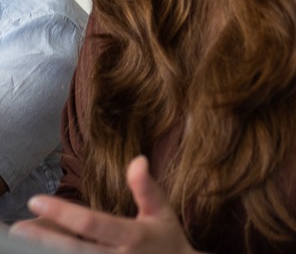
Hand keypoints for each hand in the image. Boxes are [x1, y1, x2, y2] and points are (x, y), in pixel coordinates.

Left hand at [11, 156, 198, 253]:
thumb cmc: (168, 239)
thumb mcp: (162, 210)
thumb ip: (146, 187)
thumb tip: (137, 159)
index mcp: (132, 236)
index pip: (91, 223)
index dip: (62, 213)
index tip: (37, 200)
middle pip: (72, 250)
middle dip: (43, 239)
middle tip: (18, 228)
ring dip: (47, 251)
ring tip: (24, 242)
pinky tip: (44, 251)